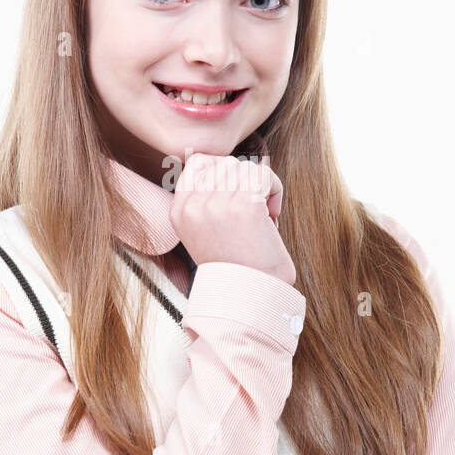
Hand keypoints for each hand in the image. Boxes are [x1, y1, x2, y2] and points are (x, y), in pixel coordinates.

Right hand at [170, 152, 296, 286]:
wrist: (250, 295)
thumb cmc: (235, 265)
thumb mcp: (205, 230)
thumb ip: (204, 198)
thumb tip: (219, 159)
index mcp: (179, 211)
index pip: (198, 162)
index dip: (224, 174)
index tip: (235, 203)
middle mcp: (193, 205)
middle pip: (225, 162)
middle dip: (244, 181)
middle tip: (251, 214)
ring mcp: (216, 203)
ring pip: (245, 166)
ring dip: (260, 187)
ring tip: (260, 219)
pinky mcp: (243, 203)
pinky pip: (264, 175)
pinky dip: (275, 191)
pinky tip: (271, 218)